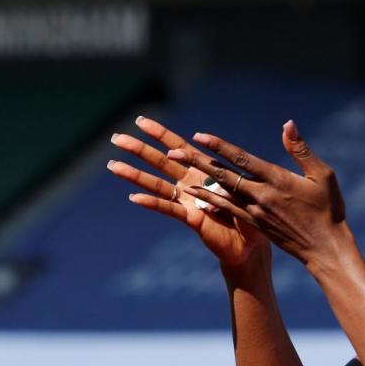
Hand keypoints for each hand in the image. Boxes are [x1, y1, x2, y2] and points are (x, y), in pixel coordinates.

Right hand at [108, 116, 268, 269]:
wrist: (250, 245)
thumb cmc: (251, 213)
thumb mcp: (244, 188)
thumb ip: (231, 177)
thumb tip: (222, 168)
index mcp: (204, 171)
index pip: (179, 147)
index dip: (160, 134)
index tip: (140, 120)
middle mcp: (192, 183)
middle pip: (162, 162)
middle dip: (139, 149)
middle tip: (115, 138)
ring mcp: (189, 200)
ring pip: (158, 184)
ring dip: (135, 175)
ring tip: (113, 165)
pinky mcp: (191, 218)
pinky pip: (170, 209)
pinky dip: (153, 203)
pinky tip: (134, 197)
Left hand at [166, 120, 349, 272]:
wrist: (324, 247)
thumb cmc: (328, 209)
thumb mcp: (322, 175)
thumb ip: (300, 150)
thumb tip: (288, 124)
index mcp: (277, 180)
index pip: (242, 159)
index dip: (220, 147)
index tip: (200, 136)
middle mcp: (261, 196)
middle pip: (224, 175)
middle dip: (198, 162)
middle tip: (174, 151)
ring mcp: (256, 211)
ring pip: (222, 191)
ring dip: (198, 179)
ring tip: (178, 169)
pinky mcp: (255, 223)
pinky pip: (227, 208)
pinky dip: (210, 199)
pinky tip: (195, 194)